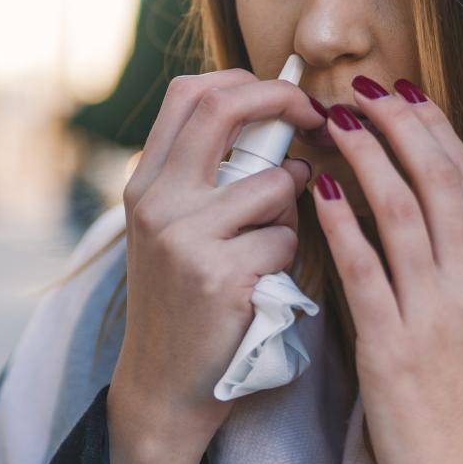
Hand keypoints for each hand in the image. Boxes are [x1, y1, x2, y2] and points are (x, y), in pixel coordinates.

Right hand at [108, 68, 323, 463]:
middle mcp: (156, 200)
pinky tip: (265, 283)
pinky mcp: (218, 275)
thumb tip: (275, 120)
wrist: (164, 383)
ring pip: (275, 183)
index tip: (285, 96)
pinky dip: (289, 257)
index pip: (189, 93)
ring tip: (270, 243)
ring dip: (293, 207)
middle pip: (224, 108)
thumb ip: (205, 176)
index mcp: (146, 181)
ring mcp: (183, 236)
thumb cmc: (183, 298)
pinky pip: (286, 239)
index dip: (244, 80)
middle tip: (317, 118)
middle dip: (283, 101)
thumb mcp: (173, 228)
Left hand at [312, 76, 462, 463]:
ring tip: (335, 118)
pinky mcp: (392, 347)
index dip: (437, 131)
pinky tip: (318, 189)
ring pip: (403, 212)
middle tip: (365, 88)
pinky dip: (342, 223)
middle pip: (439, 182)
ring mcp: (434, 315)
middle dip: (401, 125)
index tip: (407, 94)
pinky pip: (365, 270)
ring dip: (367, 157)